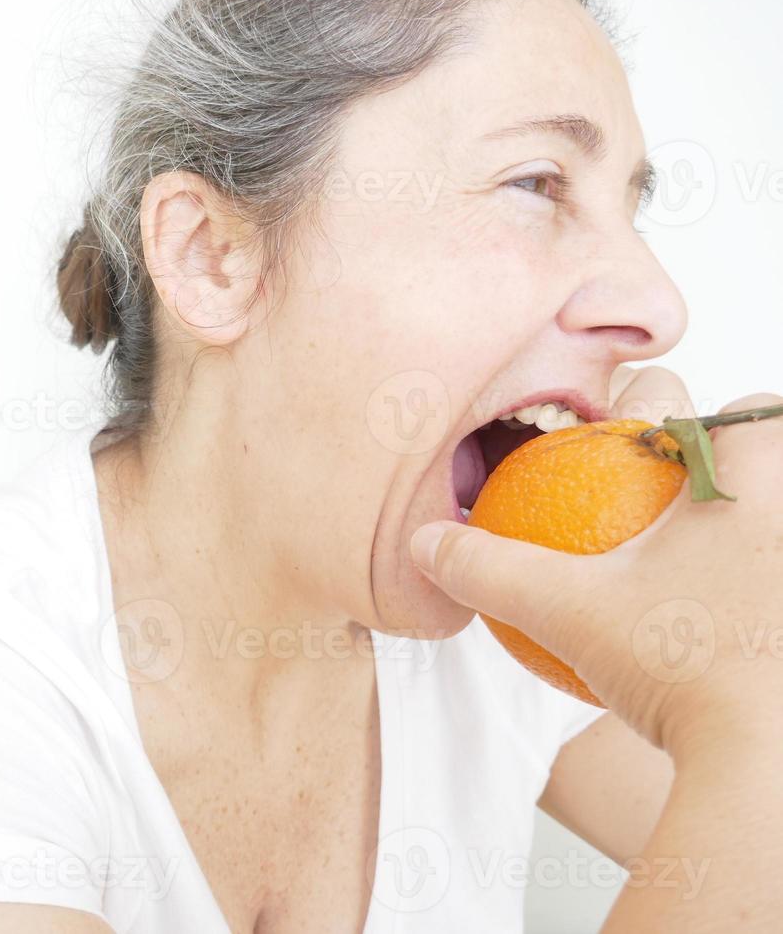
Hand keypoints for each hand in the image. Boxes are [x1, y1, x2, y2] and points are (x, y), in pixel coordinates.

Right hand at [411, 369, 782, 764]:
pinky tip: (713, 640)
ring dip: (742, 537)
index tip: (644, 457)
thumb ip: (491, 568)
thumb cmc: (683, 664)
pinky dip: (748, 602)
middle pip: (773, 463)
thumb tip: (427, 542)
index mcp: (753, 485)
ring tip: (692, 576)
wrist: (767, 764)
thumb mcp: (564, 610)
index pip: (747, 411)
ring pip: (776, 532)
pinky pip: (772, 595)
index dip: (697, 422)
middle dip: (729, 472)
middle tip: (669, 512)